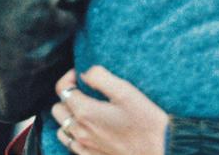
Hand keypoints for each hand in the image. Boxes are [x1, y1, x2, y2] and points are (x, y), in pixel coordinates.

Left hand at [50, 67, 167, 154]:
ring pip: (61, 128)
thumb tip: (86, 72)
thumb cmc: (146, 122)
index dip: (70, 77)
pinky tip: (88, 128)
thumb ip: (101, 77)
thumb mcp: (126, 91)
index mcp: (85, 112)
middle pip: (58, 108)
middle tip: (85, 90)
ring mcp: (84, 146)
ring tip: (85, 108)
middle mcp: (80, 130)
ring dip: (68, 116)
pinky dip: (73, 134)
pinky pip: (70, 144)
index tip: (82, 74)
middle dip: (67, 95)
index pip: (63, 89)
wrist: (160, 150)